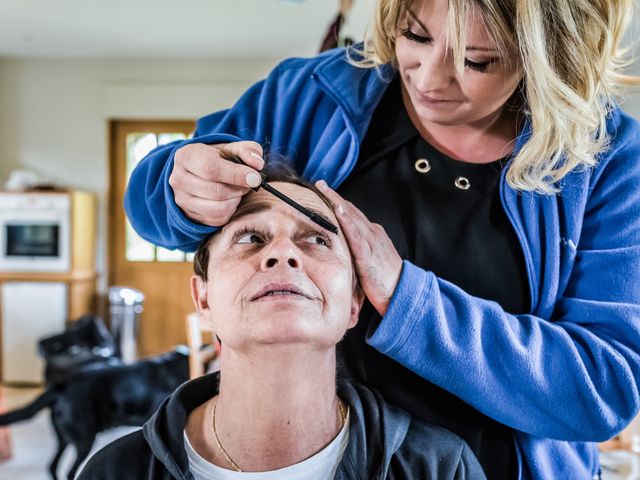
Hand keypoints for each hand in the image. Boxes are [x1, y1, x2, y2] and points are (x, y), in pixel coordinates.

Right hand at [169, 141, 264, 225]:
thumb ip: (248, 150)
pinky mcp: (190, 215)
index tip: (255, 178)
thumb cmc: (217, 158)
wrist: (197, 172)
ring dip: (236, 200)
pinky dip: (230, 210)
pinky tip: (230, 199)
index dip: (236, 175)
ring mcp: (182, 199)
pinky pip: (218, 219)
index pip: (211, 169)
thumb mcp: (231, 148)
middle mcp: (178, 179)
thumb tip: (257, 164)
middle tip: (249, 183)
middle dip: (239, 188)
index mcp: (186, 157)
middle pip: (216, 191)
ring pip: (218, 208)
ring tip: (238, 190)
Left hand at [316, 180, 401, 316]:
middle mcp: (372, 233)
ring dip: (336, 201)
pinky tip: (338, 210)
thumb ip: (356, 254)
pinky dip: (347, 220)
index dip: (338, 202)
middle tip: (319, 183)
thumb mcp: (368, 263)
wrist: (402, 292)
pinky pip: (355, 233)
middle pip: (350, 210)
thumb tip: (340, 252)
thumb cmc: (384, 280)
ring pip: (351, 216)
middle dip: (334, 196)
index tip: (324, 191)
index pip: (352, 214)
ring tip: (323, 189)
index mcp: (371, 235)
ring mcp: (371, 241)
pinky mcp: (368, 253)